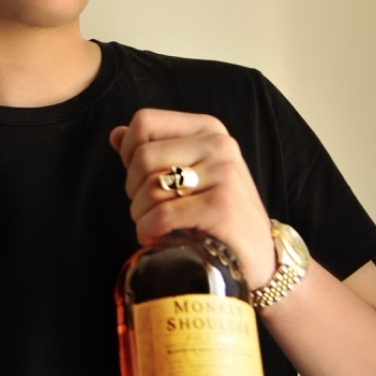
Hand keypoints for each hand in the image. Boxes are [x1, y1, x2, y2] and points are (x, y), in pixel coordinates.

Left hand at [110, 108, 275, 290]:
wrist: (258, 253)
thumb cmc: (217, 211)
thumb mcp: (190, 171)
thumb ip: (154, 150)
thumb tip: (116, 134)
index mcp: (207, 128)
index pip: (144, 122)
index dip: (128, 152)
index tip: (139, 177)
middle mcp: (218, 144)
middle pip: (143, 156)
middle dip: (133, 189)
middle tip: (147, 208)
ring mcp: (224, 173)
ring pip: (150, 186)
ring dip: (140, 213)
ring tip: (152, 225)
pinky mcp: (222, 206)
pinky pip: (163, 214)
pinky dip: (149, 229)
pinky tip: (156, 237)